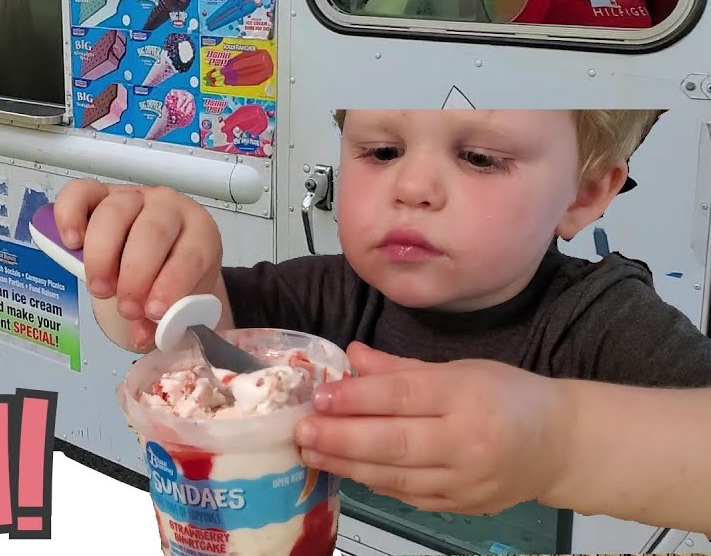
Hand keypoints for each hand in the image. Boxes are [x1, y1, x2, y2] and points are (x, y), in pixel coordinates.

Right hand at [52, 178, 225, 350]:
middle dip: (135, 274)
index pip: (190, 253)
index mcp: (199, 232)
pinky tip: (71, 243)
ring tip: (100, 290)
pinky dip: (70, 215)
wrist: (156, 254)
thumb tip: (139, 336)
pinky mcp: (99, 194)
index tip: (154, 312)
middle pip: (151, 231)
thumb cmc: (170, 276)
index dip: (172, 283)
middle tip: (126, 308)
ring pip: (114, 213)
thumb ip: (163, 320)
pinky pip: (80, 192)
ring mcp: (132, 196)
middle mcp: (167, 206)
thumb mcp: (178, 301)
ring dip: (102, 256)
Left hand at [294, 342, 569, 515]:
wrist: (559, 445)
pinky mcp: (462, 506)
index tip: (319, 397)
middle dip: (341, 438)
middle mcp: (468, 441)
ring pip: (396, 476)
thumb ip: (401, 367)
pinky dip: (375, 484)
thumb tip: (351, 354)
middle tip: (302, 431)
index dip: (357, 398)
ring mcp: (466, 480)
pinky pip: (409, 496)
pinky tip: (347, 470)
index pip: (403, 396)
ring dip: (348, 465)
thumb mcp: (460, 368)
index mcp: (468, 395)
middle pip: (394, 442)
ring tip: (312, 452)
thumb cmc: (507, 396)